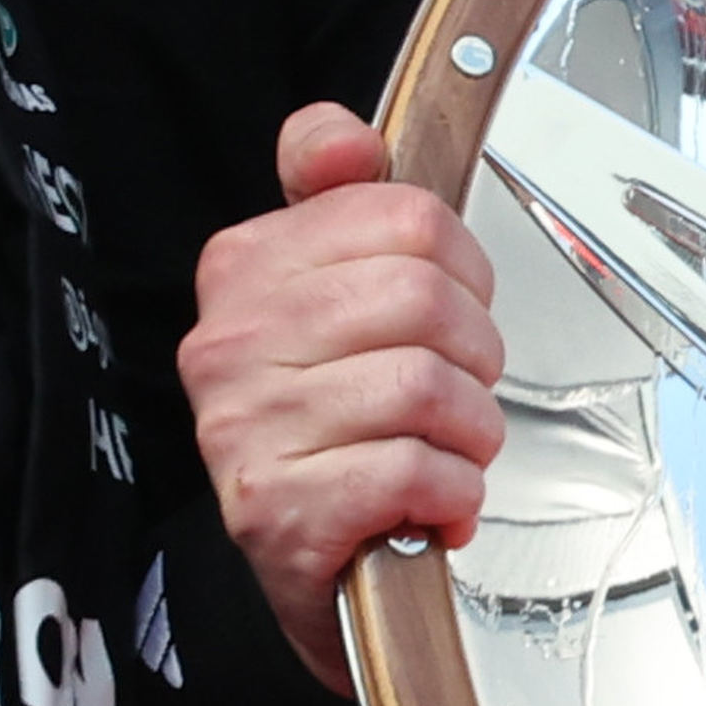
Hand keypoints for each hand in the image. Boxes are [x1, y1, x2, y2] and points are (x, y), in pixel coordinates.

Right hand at [188, 100, 504, 679]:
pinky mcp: (278, 510)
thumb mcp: (332, 300)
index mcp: (244, 269)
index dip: (465, 271)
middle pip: (422, 298)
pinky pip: (415, 470)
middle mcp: (230, 344)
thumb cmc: (338, 432)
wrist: (314, 570)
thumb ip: (340, 200)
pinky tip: (430, 503)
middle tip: (458, 394)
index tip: (454, 311)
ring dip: (468, 433)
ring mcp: (245, 428)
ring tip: (444, 453)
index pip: (404, 217)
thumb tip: (337, 135)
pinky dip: (452, 493)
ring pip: (425, 387)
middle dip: (475, 356)